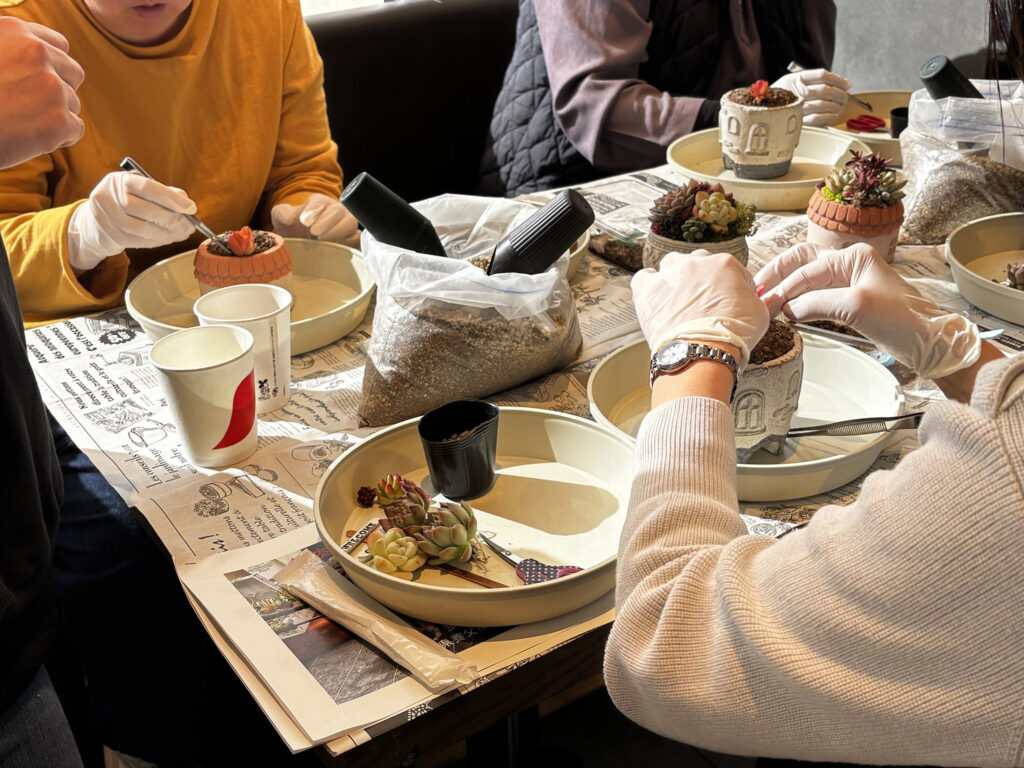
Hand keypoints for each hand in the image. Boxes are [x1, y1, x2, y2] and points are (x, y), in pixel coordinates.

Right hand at [0, 18, 84, 168]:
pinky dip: (59, 137)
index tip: (40, 80)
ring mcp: (51, 86)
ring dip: (55, 115)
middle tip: (31, 104)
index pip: (59, 45)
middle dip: (60, 90)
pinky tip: (31, 136)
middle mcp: (37, 53)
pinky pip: (76, 129)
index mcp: (16, 31)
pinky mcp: (59, 120)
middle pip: (74, 74)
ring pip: (74, 103)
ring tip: (22, 120)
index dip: (53, 66)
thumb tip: (38, 58)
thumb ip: (12, 49)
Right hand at [67, 171, 196, 271]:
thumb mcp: (140, 188)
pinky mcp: (112, 235)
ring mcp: (108, 218)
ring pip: (143, 229)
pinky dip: (159, 241)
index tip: (191, 207)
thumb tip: (186, 202)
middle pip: (146, 210)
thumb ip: (163, 192)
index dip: (171, 198)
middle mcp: (110, 197)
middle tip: (190, 225)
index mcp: (120, 180)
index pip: (148, 187)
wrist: (96, 219)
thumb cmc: (126, 200)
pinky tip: (169, 238)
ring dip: (168, 233)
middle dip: (173, 220)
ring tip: (182, 233)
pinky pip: (140, 241)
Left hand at [271, 193, 358, 246]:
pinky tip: (334, 250)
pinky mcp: (352, 240)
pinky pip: (356, 241)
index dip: (313, 209)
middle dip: (327, 221)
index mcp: (319, 203)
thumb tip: (289, 219)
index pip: (319, 201)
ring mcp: (347, 225)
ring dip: (338, 234)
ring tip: (322, 241)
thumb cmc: (295, 228)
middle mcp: (336, 211)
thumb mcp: (282, 217)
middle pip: (339, 211)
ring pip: (351, 225)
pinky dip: (347, 245)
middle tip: (314, 232)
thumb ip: (282, 214)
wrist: (304, 241)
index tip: (304, 220)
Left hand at [632, 250, 768, 365]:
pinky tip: (654, 295)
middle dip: (702, 278)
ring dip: (676, 277)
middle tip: (704, 301)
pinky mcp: (648, 290)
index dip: (731, 286)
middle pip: (699, 263)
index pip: (730, 269)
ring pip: (671, 264)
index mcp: (724, 264)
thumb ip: (757, 298)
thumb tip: (756, 297)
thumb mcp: (760, 314)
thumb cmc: (731, 335)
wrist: (701, 352)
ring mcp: (669, 274)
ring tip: (679, 298)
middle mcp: (695, 263)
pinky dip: (648, 284)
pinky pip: (643, 277)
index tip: (729, 299)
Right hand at [757, 242, 981, 378]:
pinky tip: (786, 310)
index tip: (764, 305)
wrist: (932, 343)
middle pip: (802, 262)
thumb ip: (817, 303)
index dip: (782, 288)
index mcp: (853, 256)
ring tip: (765, 301)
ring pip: (807, 278)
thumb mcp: (856, 307)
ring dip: (785, 287)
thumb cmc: (904, 321)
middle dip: (777, 275)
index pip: (806, 270)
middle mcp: (850, 264)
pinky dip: (798, 301)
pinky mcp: (851, 302)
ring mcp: (850, 282)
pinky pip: (817, 295)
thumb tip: (786, 308)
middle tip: (755, 292)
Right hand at [771, 68, 849, 126]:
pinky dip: (830, 116)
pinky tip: (834, 115)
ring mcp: (796, 107)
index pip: (822, 75)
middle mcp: (795, 91)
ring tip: (840, 106)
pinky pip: (818, 118)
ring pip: (823, 104)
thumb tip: (842, 83)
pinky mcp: (798, 122)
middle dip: (840, 93)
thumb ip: (813, 81)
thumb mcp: (793, 83)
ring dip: (836, 106)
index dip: (838, 79)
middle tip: (845, 97)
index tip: (847, 84)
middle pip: (825, 89)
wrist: (764, 114)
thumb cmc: (784, 98)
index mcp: (795, 79)